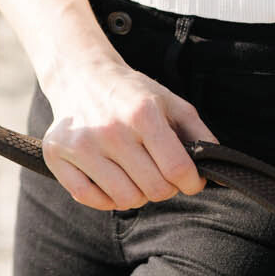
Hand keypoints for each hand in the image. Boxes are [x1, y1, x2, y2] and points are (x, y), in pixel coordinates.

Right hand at [42, 65, 215, 210]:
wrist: (81, 75)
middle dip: (164, 187)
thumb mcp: (171, 103)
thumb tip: (217, 169)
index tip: (189, 180)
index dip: (191, 182)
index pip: (177, 170)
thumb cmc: (131, 93)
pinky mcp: (56, 154)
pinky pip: (90, 199)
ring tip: (133, 173)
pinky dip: (106, 198)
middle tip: (158, 172)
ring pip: (125, 200)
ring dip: (136, 193)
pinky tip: (110, 178)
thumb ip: (199, 134)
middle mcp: (109, 129)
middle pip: (154, 189)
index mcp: (142, 113)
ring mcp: (80, 143)